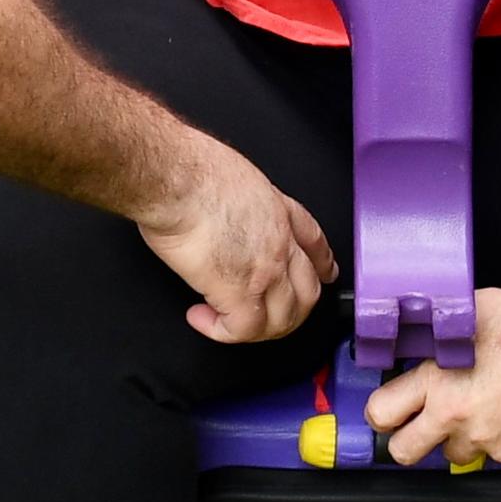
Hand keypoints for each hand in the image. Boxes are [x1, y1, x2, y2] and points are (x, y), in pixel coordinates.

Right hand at [141, 138, 335, 343]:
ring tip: (230, 325)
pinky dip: (222, 332)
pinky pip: (244, 329)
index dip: (322, 265)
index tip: (324, 274)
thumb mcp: (238, 175)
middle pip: (308, 291)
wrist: (176, 178)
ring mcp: (265, 269)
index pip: (314, 243)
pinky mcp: (238, 291)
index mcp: (279, 210)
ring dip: (258, 329)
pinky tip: (202, 319)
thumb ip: (245, 201)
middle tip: (265, 317)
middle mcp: (280, 242)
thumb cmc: (192, 170)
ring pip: (283, 318)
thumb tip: (227, 212)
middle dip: (292, 312)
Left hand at [369, 289, 500, 467]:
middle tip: (420, 422)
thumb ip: (440, 329)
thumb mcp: (475, 311)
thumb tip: (421, 331)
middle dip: (407, 439)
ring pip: (452, 455)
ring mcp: (485, 441)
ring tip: (477, 410)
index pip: (381, 412)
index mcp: (438, 382)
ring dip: (457, 438)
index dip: (382, 410)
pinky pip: (493, 454)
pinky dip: (496, 439)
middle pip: (404, 452)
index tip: (391, 407)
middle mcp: (456, 418)